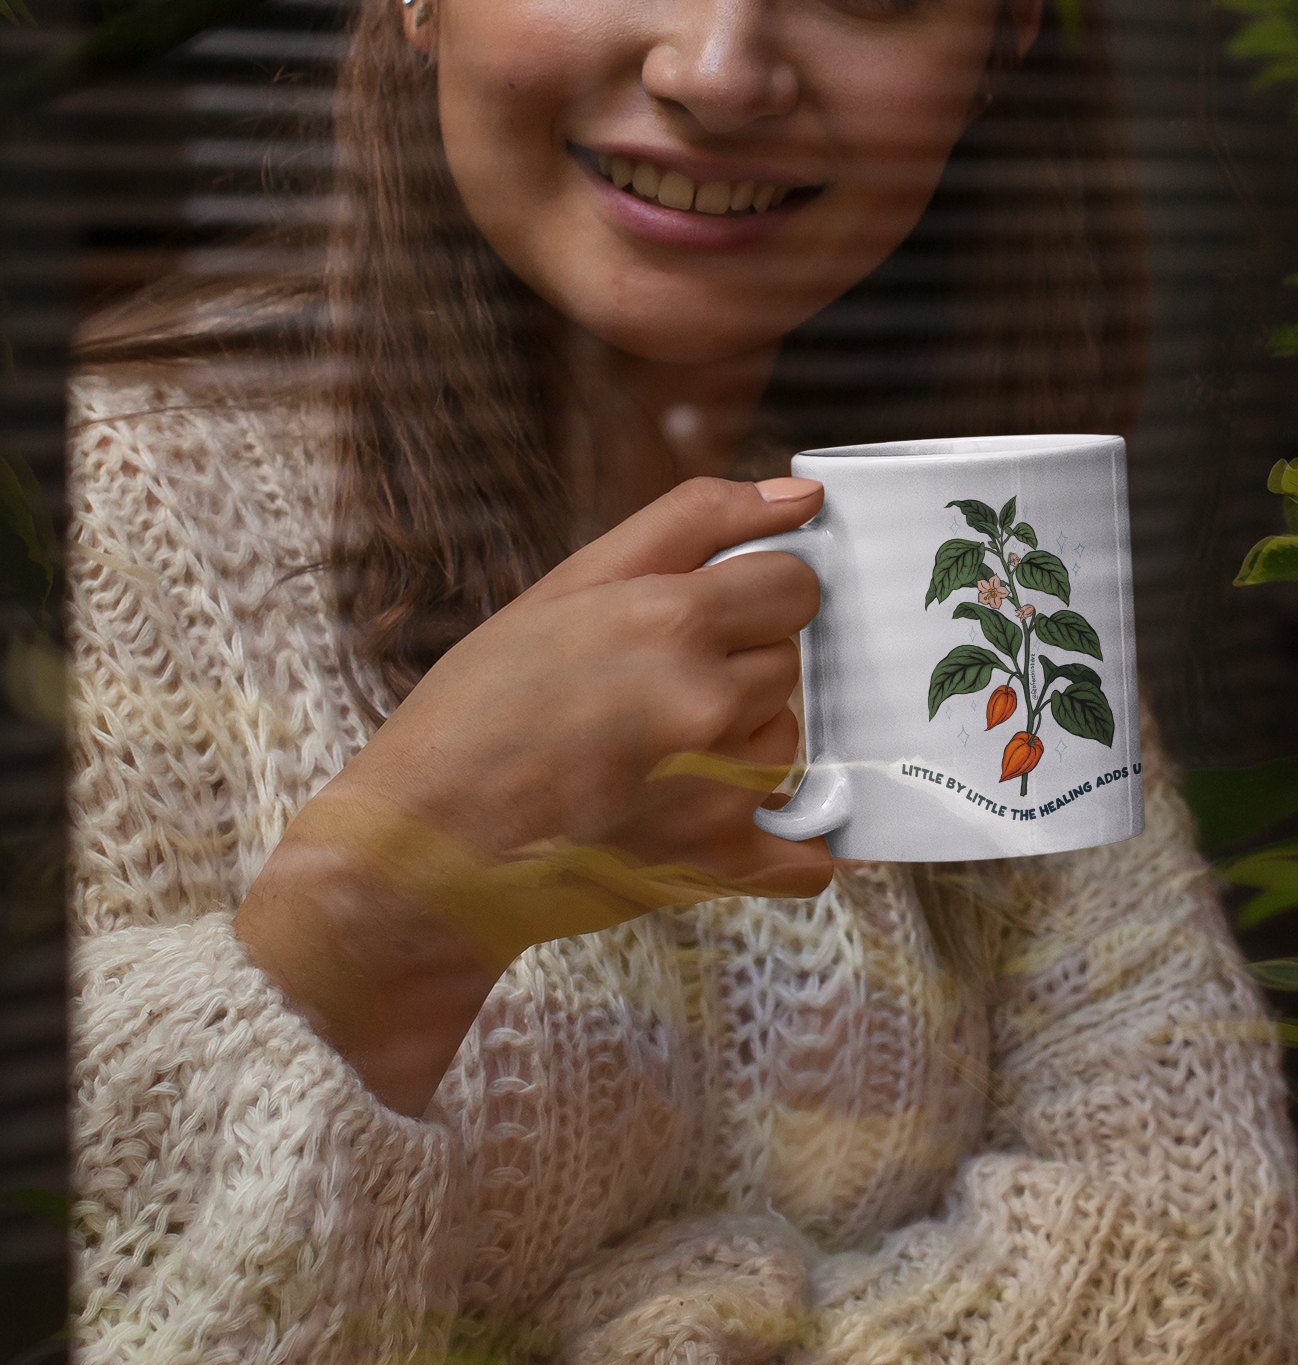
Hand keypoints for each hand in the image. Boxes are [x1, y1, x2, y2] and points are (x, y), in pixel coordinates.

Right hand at [235, 476, 829, 1112]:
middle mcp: (705, 703)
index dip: (756, 593)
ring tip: (660, 748)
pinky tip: (727, 814)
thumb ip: (694, 522)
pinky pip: (807, 850)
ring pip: (789, 741)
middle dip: (738, 664)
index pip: (795, 585)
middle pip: (790, 663)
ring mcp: (716, 791)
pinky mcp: (715, 866)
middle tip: (658, 685)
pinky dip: (785, 835)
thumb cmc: (479, 709)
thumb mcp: (569, 583)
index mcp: (671, 620)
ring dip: (744, 740)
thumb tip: (800, 497)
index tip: (713, 612)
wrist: (422, 847)